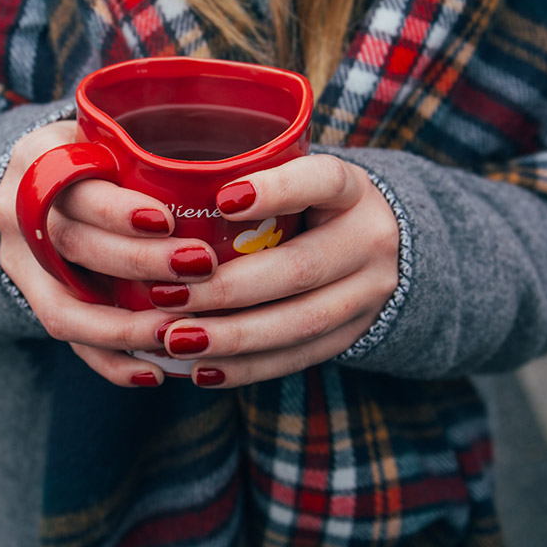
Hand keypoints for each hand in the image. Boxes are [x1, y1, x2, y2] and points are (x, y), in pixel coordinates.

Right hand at [0, 121, 220, 386]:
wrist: (37, 184)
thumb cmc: (97, 154)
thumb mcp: (109, 135)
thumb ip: (148, 150)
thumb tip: (241, 173)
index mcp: (39, 157)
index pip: (73, 185)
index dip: (117, 210)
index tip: (167, 220)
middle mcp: (16, 209)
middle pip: (73, 244)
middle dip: (138, 263)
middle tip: (200, 267)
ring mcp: (17, 261)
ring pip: (64, 306)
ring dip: (125, 327)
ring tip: (178, 334)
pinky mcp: (29, 299)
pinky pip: (67, 340)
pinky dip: (110, 360)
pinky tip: (155, 372)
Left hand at [154, 154, 400, 387]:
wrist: (381, 247)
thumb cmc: (312, 204)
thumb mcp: (299, 177)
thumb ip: (252, 178)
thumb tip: (164, 188)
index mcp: (352, 190)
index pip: (323, 181)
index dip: (277, 190)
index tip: (222, 200)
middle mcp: (369, 240)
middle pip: (300, 269)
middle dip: (228, 288)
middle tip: (166, 296)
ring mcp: (368, 294)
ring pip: (300, 323)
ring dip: (232, 337)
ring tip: (176, 340)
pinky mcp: (354, 334)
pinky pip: (298, 357)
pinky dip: (247, 367)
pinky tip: (202, 369)